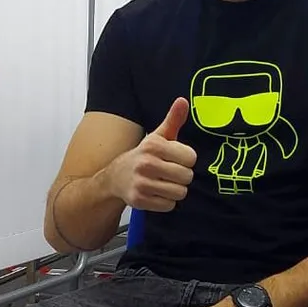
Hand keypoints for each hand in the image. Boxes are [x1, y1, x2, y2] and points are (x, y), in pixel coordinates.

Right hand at [106, 97, 196, 211]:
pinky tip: (157, 193)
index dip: (186, 160)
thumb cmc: (144, 155)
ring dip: (175, 190)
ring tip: (164, 183)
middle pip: (187, 176)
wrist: (116, 177)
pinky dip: (166, 202)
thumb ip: (173, 119)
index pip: (191, 157)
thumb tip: (183, 100)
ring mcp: (142, 183)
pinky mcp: (139, 200)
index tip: (176, 158)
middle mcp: (147, 163)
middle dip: (182, 176)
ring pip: (180, 193)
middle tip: (170, 172)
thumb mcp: (159, 136)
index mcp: (154, 145)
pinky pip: (169, 205)